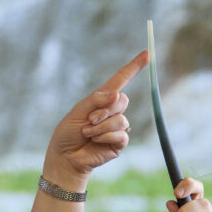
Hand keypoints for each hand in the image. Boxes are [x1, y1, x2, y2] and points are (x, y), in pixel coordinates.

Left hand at [42, 51, 148, 188]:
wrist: (65, 157)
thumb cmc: (68, 132)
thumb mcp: (78, 111)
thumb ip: (96, 100)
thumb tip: (116, 95)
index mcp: (102, 99)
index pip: (121, 79)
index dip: (134, 67)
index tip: (147, 54)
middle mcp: (112, 111)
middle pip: (122, 100)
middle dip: (105, 110)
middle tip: (89, 120)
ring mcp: (117, 127)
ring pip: (121, 119)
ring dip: (101, 127)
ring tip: (87, 133)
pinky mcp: (119, 142)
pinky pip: (121, 134)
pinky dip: (105, 136)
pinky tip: (94, 141)